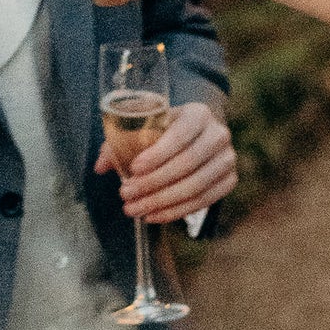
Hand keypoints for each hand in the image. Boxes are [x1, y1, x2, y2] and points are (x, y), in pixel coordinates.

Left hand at [96, 98, 236, 222]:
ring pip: (196, 186)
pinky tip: (153, 215)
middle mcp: (218, 134)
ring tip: (134, 209)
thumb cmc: (164, 131)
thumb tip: (100, 166)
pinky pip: (203, 201)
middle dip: (153, 183)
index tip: (134, 169)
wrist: (196, 136)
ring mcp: (227, 159)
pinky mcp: (229, 180)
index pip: (181, 134)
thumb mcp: (144, 127)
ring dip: (161, 202)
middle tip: (126, 194)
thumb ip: (119, 143)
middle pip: (188, 164)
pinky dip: (176, 211)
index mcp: (198, 113)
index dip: (158, 154)